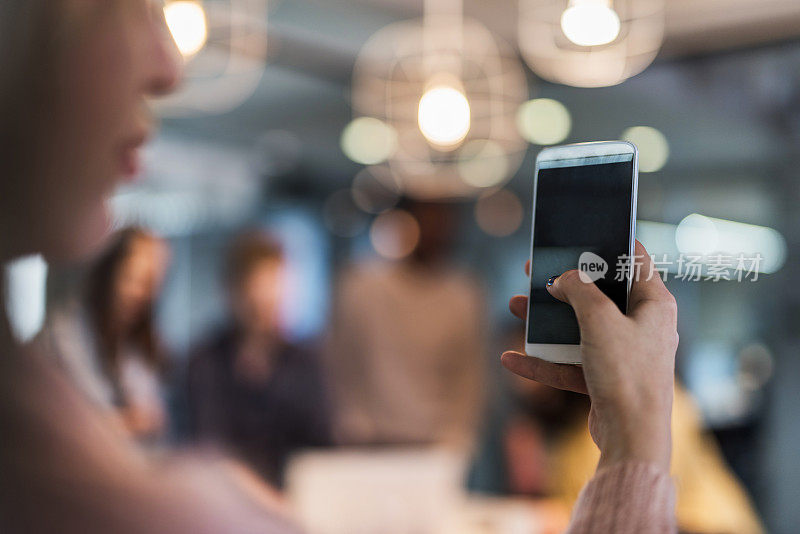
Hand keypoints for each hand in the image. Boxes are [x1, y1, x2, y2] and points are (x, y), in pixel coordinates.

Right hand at [502, 241, 678, 470]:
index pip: (635, 259)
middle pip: (598, 294)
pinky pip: (570, 362)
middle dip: (564, 283)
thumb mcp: (599, 319)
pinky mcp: (606, 377)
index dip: (608, 244)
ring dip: (546, 320)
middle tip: (535, 270)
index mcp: (654, 303)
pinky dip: (543, 360)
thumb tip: (563, 278)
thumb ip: (578, 289)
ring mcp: (623, 353)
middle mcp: (642, 325)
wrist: (631, 438)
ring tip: (515, 306)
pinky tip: (512, 358)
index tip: (581, 234)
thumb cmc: (627, 374)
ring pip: (579, 327)